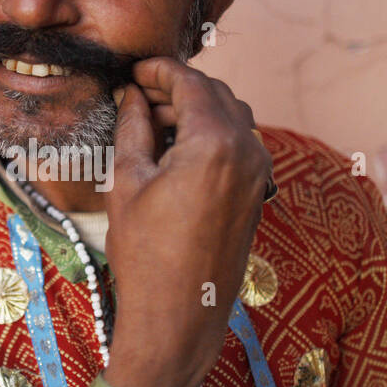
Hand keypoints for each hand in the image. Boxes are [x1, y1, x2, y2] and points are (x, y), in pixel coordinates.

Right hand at [103, 57, 271, 386]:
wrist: (179, 316)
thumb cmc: (146, 254)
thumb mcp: (128, 183)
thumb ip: (133, 129)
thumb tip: (133, 97)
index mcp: (215, 143)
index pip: (190, 83)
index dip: (159, 71)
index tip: (133, 71)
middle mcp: (247, 152)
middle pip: (215, 95)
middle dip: (177, 88)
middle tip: (138, 95)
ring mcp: (259, 174)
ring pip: (231, 117)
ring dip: (196, 110)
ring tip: (153, 123)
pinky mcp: (258, 193)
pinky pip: (239, 144)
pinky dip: (211, 134)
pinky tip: (177, 149)